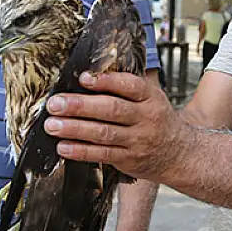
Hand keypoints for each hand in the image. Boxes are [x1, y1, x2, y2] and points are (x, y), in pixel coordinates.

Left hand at [44, 72, 188, 180]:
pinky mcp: (128, 159)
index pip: (129, 86)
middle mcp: (145, 118)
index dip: (106, 81)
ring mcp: (137, 140)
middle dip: (80, 106)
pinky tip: (63, 146)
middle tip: (55, 103)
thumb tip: (91, 71)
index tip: (83, 78)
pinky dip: (81, 151)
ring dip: (75, 129)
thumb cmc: (156, 119)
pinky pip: (102, 155)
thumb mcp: (151, 97)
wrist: (179, 153)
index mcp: (150, 97)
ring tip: (52, 125)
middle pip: (112, 109)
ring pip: (104, 133)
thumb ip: (126, 85)